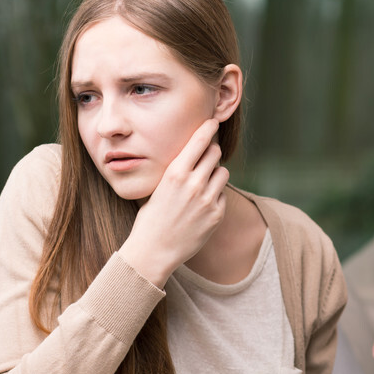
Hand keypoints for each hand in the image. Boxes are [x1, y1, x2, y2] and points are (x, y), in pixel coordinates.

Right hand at [120, 120, 229, 286]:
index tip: (213, 122)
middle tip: (205, 156)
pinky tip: (201, 206)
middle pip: (214, 153)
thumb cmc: (151, 217)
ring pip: (223, 172)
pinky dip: (215, 196)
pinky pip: (223, 195)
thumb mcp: (158, 187)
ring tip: (202, 184)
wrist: (153, 251)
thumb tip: (192, 150)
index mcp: (175, 173)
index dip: (208, 128)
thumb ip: (177, 170)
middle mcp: (193, 184)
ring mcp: (207, 200)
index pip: (199, 140)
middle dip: (211, 152)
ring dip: (215, 174)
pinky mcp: (216, 215)